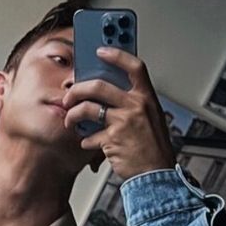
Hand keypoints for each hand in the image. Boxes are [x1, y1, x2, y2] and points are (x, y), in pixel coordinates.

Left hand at [62, 47, 176, 181]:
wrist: (156, 173)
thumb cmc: (152, 147)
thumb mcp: (150, 118)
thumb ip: (133, 103)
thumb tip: (107, 93)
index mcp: (146, 97)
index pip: (134, 67)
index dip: (116, 55)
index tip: (100, 51)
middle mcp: (136, 106)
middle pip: (99, 86)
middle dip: (77, 90)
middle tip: (69, 96)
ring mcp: (124, 122)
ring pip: (88, 108)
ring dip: (73, 114)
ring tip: (70, 120)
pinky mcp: (112, 140)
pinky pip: (89, 136)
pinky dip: (85, 140)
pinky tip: (87, 142)